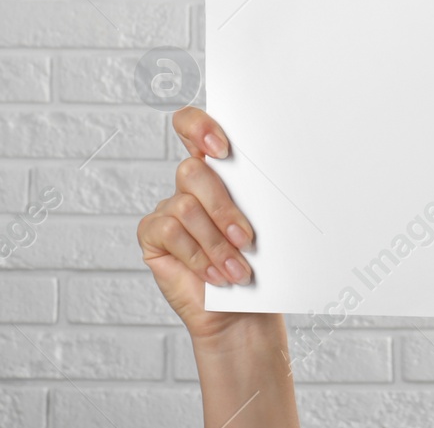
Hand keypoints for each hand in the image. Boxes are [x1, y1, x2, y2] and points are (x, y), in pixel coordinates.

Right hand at [137, 107, 268, 343]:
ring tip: (238, 269)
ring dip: (216, 242)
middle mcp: (189, 185)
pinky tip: (215, 276)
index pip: (192, 126)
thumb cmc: (261, 262)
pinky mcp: (153, 237)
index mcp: (218, 169)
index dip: (199, 126)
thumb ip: (258, 195)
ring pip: (185, 206)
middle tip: (247, 239)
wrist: (246, 308)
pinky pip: (170, 233)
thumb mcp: (266, 223)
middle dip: (223, 208)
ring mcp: (168, 209)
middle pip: (192, 171)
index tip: (223, 147)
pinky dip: (198, 256)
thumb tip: (280, 174)